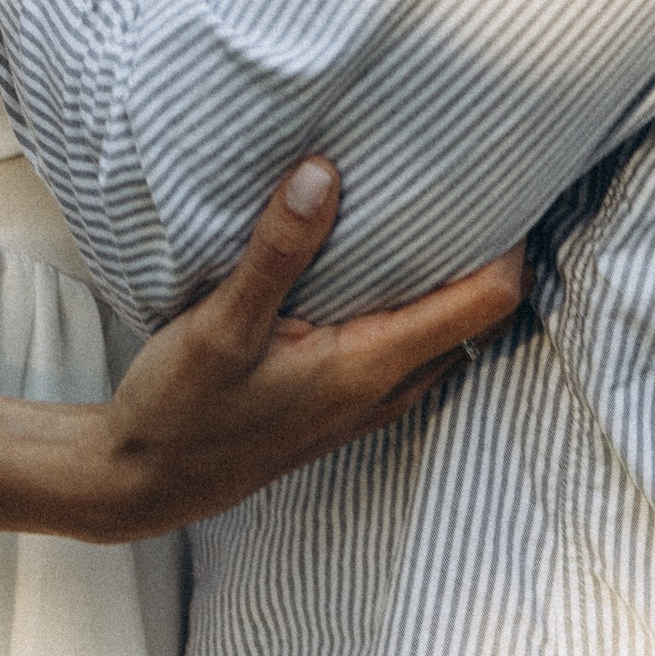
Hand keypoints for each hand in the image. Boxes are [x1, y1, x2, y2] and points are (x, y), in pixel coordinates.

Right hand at [74, 158, 523, 540]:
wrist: (147, 481)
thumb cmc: (184, 409)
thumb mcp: (222, 326)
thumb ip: (276, 253)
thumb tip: (324, 174)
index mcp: (371, 366)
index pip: (484, 305)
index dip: (507, 243)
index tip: (499, 182)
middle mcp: (385, 389)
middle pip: (477, 319)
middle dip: (487, 253)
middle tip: (473, 182)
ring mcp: (368, 401)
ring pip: (443, 334)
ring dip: (450, 281)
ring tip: (434, 210)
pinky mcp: (342, 399)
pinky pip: (407, 344)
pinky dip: (413, 303)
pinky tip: (378, 264)